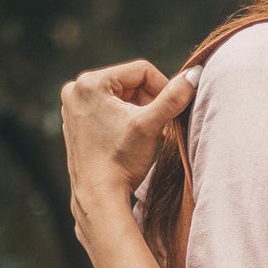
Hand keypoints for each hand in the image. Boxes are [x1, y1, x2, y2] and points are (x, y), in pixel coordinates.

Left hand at [59, 59, 196, 228]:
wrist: (99, 196)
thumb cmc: (120, 161)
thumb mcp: (151, 124)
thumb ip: (173, 97)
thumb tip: (194, 74)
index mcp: (90, 83)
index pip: (141, 71)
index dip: (163, 89)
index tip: (172, 112)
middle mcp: (76, 90)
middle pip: (130, 83)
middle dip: (150, 103)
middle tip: (161, 126)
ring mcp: (73, 107)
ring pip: (121, 97)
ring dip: (140, 112)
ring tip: (149, 134)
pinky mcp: (76, 122)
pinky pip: (108, 109)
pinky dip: (125, 120)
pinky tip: (132, 139)